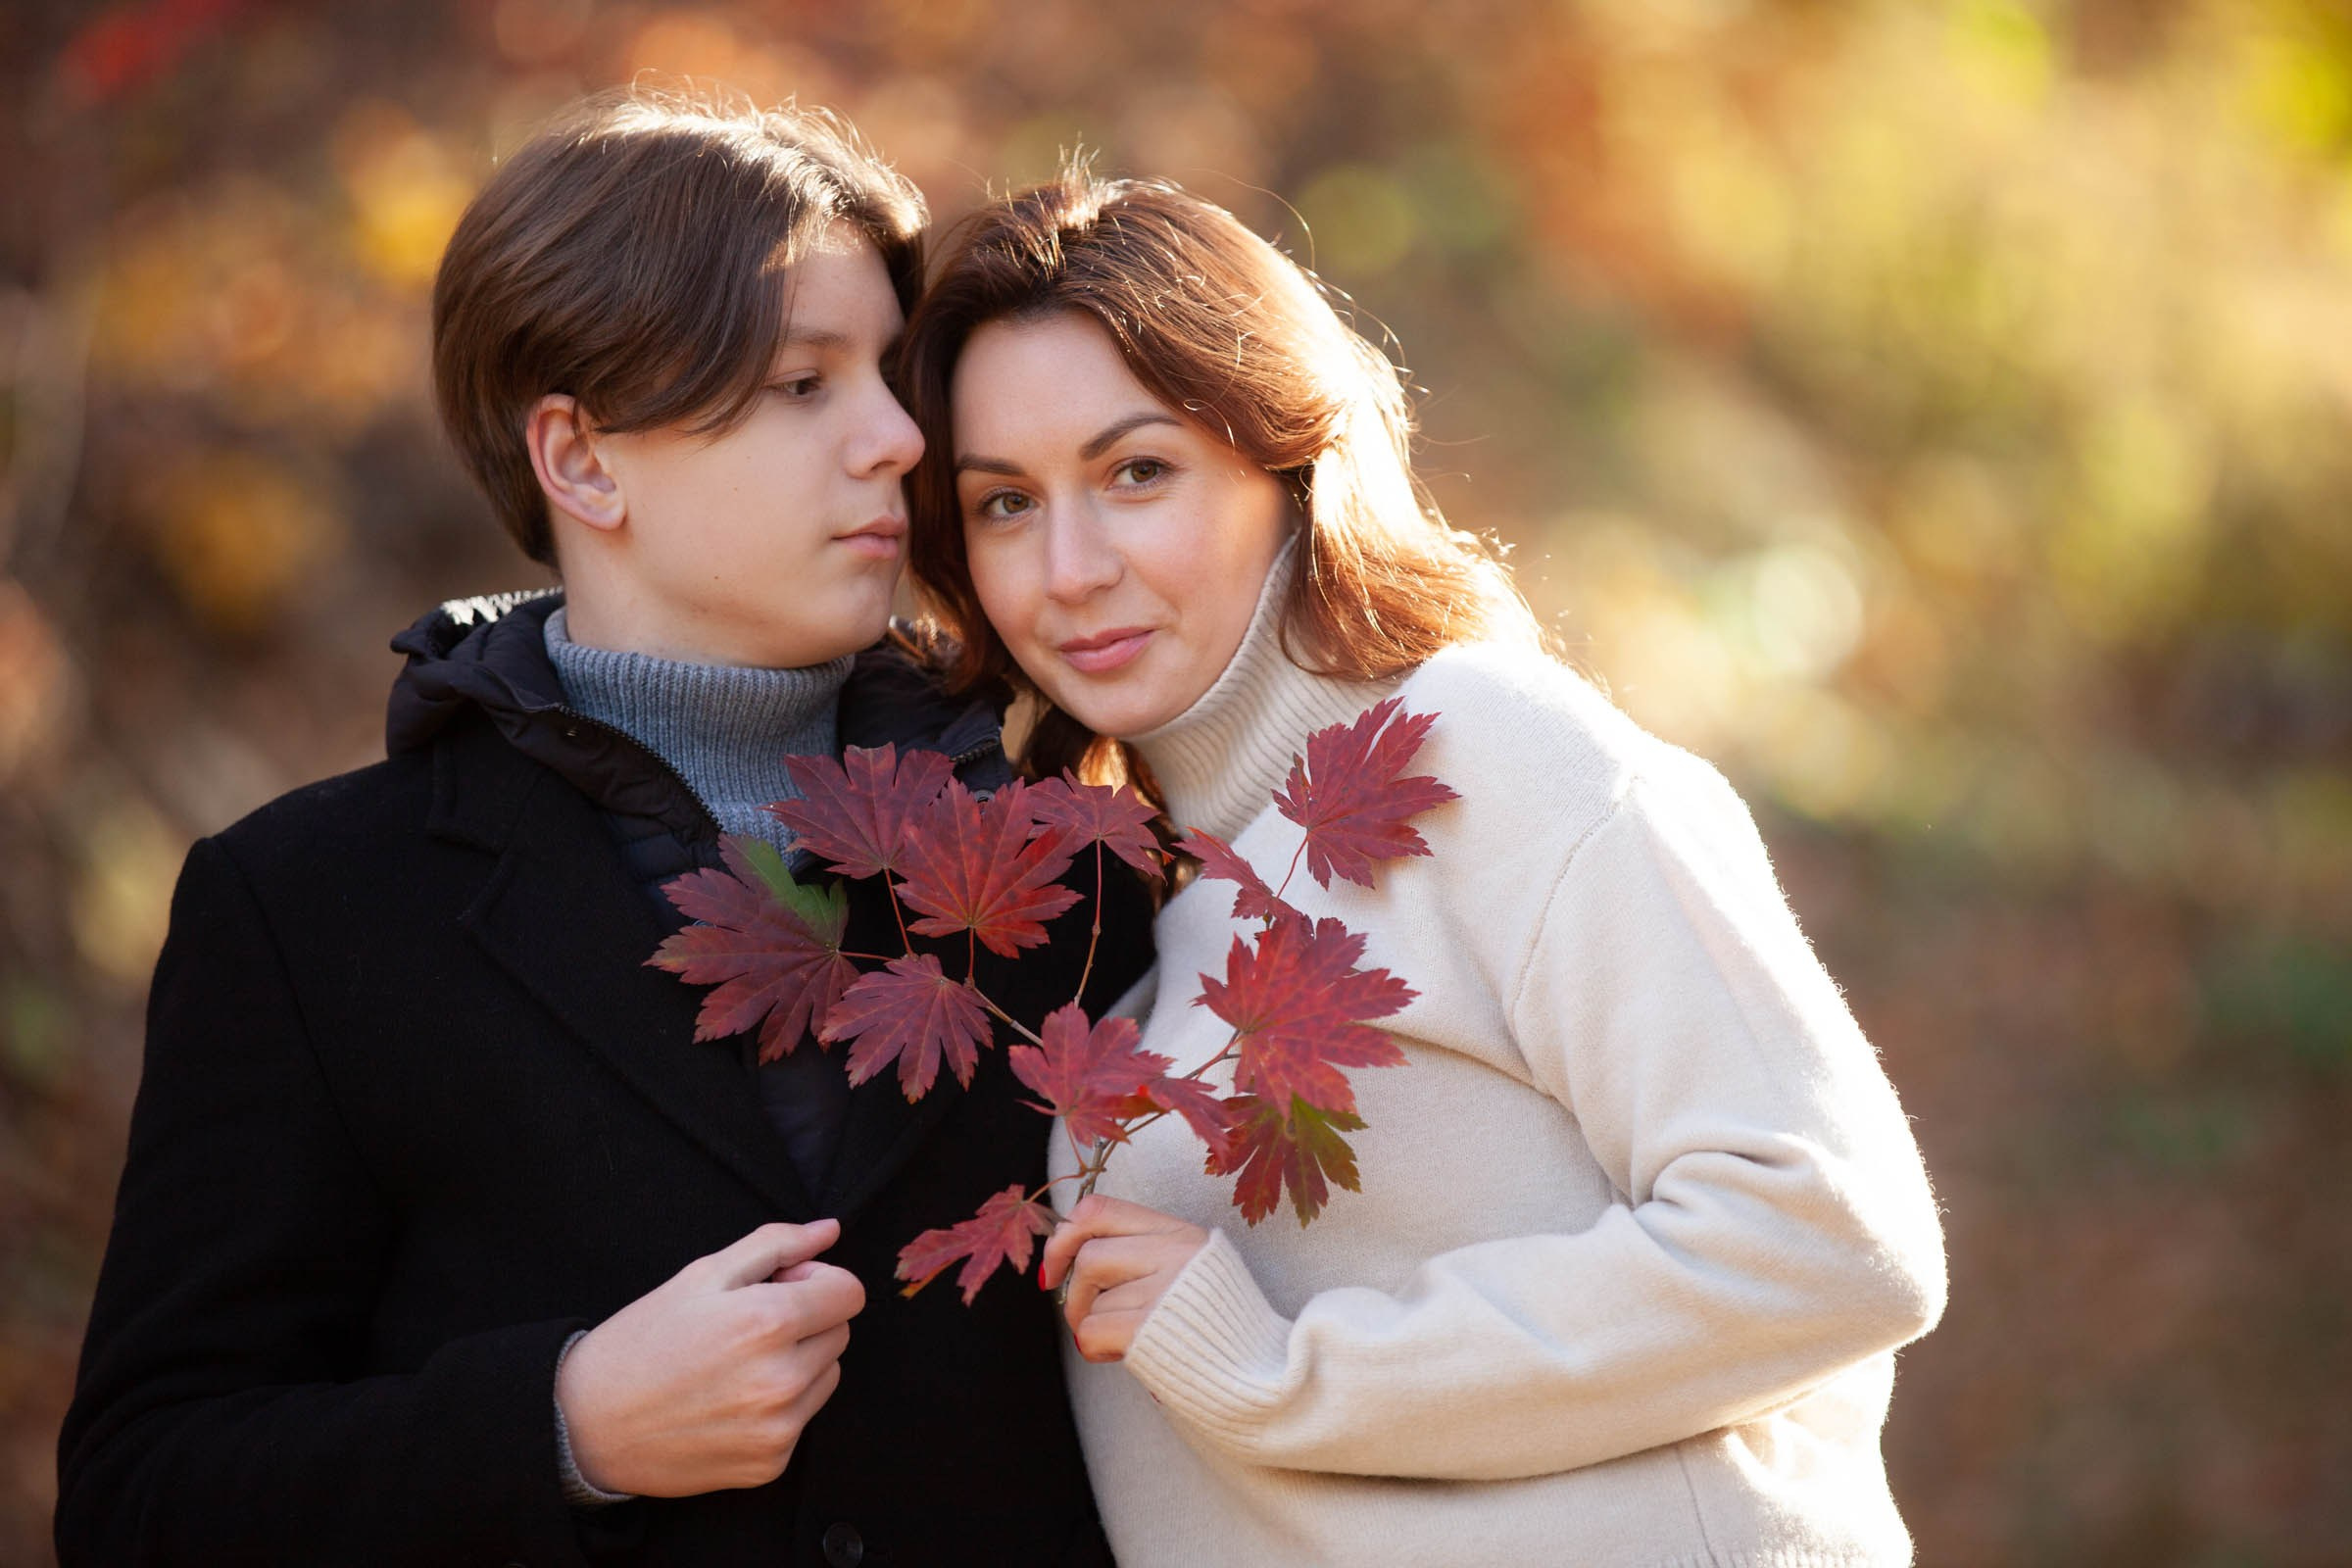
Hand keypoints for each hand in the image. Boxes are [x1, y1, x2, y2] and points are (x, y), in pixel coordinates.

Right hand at [555, 1218, 864, 1495]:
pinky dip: (779, 1407)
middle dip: (807, 1321)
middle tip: (747, 1325)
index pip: (850, 1293)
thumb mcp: (703, 1276)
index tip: (782, 1287)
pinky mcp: (770, 1465)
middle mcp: (782, 1380)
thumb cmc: (643, 1341)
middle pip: (840, 1333)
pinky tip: (730, 1401)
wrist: (588, 1424)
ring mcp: (778, 1428)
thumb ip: (776, 1245)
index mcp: (768, 1323)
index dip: (818, 1282)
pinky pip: (802, 1419)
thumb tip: (829, 1231)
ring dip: (800, 1363)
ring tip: (737, 1364)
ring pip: (827, 1376)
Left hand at [1038, 1195, 1208, 1363]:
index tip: (1055, 1269)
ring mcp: (1165, 1289)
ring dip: (1092, 1325)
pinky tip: (1122, 1355)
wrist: (1261, 1375)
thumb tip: (1064, 1246)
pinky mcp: (1151, 1327)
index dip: (1064, 1235)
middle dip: (1074, 1294)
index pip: (1099, 1208)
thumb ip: (1138, 1252)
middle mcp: (1175, 1252)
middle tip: (1084, 1317)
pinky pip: (1092, 1330)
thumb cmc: (1215, 1328)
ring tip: (1122, 1340)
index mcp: (1180, 1232)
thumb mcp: (1187, 1271)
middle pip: (1089, 1256)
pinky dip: (1095, 1348)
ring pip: (1090, 1299)